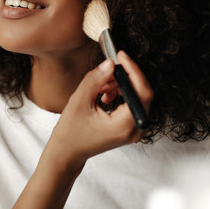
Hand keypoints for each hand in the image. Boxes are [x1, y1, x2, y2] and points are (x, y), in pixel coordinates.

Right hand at [44, 51, 153, 170]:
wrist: (68, 153)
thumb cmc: (71, 132)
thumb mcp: (79, 101)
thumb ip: (96, 80)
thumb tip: (110, 63)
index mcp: (125, 125)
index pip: (141, 92)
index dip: (133, 70)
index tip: (121, 56)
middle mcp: (135, 130)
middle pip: (141, 94)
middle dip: (125, 78)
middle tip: (107, 69)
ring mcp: (134, 130)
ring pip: (136, 97)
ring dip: (120, 85)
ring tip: (101, 86)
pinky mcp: (129, 128)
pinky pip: (132, 104)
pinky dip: (120, 94)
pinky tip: (104, 95)